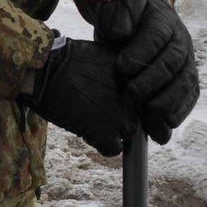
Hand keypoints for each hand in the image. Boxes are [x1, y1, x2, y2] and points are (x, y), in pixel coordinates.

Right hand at [19, 36, 138, 156]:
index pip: (158, 104)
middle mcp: (139, 101)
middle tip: (109, 113)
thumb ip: (129, 74)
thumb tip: (135, 89)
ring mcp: (123, 119)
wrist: (48, 68)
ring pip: (130, 136)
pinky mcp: (104, 134)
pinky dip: (101, 143)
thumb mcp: (111, 57)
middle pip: (146, 122)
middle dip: (130, 120)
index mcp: (143, 79)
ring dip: (115, 131)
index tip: (133, 109)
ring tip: (94, 118)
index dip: (145, 108)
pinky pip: (113, 149)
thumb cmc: (73, 58)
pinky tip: (87, 129)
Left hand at [114, 0, 197, 144]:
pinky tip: (166, 125)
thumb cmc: (122, 23)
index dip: (140, 52)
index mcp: (162, 20)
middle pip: (172, 62)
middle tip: (131, 96)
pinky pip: (191, 96)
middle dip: (152, 81)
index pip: (155, 35)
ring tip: (149, 116)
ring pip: (185, 82)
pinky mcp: (189, 80)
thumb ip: (116, 19)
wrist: (137, 27)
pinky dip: (180, 111)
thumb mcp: (113, 14)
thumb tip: (121, 32)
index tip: (121, 67)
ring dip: (168, 101)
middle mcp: (181, 41)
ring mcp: (188, 61)